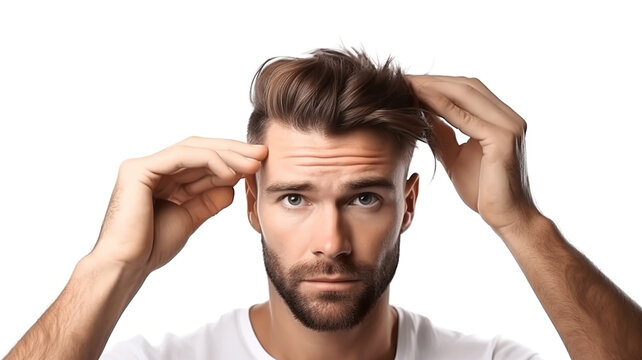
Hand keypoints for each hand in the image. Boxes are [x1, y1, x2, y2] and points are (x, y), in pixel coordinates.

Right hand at [90, 136, 267, 274]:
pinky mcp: (138, 169)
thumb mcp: (190, 217)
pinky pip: (182, 157)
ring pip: (193, 150)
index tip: (259, 164)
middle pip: (199, 150)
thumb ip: (208, 199)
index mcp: (162, 179)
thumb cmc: (152, 248)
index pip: (201, 160)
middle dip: (233, 151)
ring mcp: (143, 166)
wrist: (127, 267)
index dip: (231, 160)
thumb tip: (232, 184)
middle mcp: (152, 168)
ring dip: (227, 154)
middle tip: (262, 154)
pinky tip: (231, 171)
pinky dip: (209, 161)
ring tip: (253, 162)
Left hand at [406, 75, 538, 232]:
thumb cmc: (485, 192)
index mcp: (501, 119)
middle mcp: (508, 117)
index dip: (437, 83)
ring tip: (407, 86)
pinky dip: (442, 106)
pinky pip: (466, 117)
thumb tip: (424, 115)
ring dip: (434, 87)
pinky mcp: (503, 138)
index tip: (409, 83)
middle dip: (433, 80)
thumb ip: (444, 134)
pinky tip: (421, 102)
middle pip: (467, 85)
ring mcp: (509, 125)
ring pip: (467, 93)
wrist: (507, 218)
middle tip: (403, 80)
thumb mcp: (456, 156)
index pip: (467, 90)